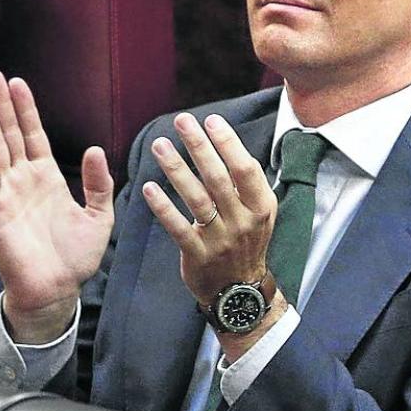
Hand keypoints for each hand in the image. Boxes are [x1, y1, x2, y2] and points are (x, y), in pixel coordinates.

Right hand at [0, 70, 114, 342]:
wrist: (58, 289)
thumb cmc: (76, 256)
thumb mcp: (99, 215)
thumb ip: (98, 183)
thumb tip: (96, 149)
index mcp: (47, 178)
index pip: (33, 135)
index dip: (25, 110)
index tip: (18, 82)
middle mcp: (23, 180)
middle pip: (9, 134)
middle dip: (0, 104)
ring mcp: (7, 193)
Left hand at [140, 112, 275, 307]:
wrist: (239, 290)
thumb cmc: (247, 241)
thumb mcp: (261, 213)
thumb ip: (249, 184)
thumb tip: (231, 145)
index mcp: (261, 207)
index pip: (245, 169)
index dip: (228, 143)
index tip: (211, 120)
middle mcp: (243, 221)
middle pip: (218, 178)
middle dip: (199, 146)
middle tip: (182, 121)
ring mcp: (220, 239)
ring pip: (196, 198)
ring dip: (177, 169)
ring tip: (160, 145)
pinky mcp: (197, 254)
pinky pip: (177, 227)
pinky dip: (163, 207)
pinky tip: (149, 188)